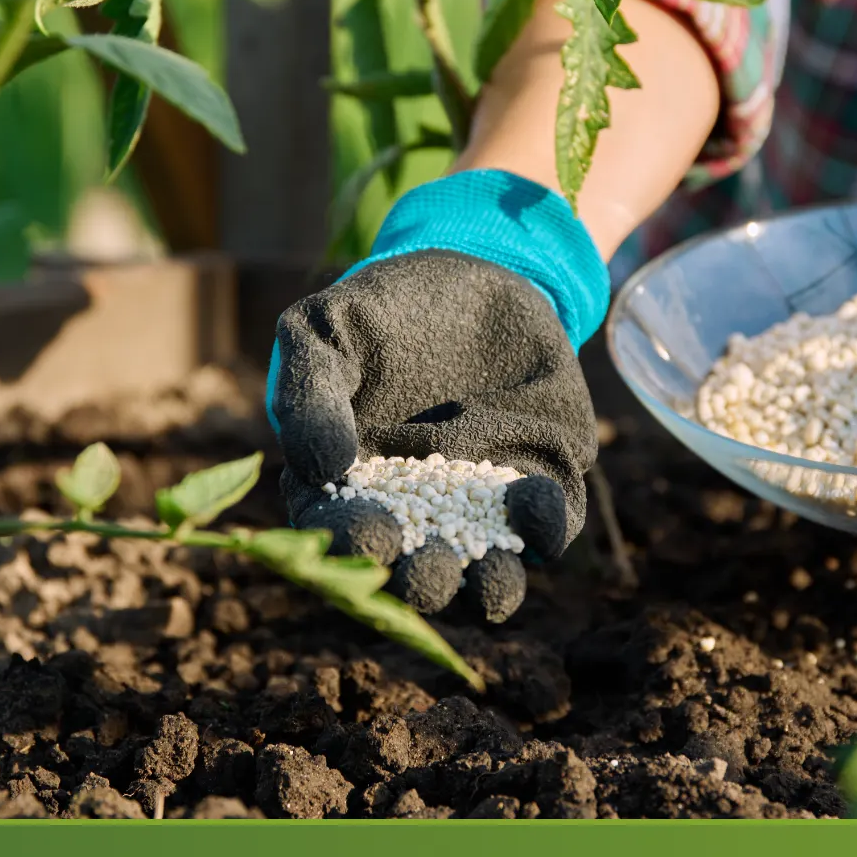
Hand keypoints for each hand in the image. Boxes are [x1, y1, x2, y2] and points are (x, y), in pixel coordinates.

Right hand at [266, 170, 608, 623]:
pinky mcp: (538, 486)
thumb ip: (310, 395)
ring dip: (488, 586)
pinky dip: (544, 527)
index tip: (371, 530)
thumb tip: (325, 466)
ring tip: (491, 575)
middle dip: (422, 579)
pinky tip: (534, 499)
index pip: (343, 536)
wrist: (471, 270)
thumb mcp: (323, 332)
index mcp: (347, 490)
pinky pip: (547, 528)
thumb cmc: (379, 309)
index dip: (354, 544)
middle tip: (427, 564)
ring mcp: (480, 509)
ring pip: (484, 574)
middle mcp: (414, 516)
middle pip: (414, 573)